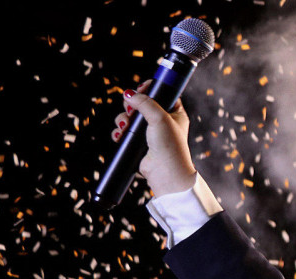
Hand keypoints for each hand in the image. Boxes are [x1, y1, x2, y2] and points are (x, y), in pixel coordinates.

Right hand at [111, 80, 196, 195]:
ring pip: (129, 118)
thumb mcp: (160, 118)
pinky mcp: (138, 144)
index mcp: (175, 114)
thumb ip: (145, 103)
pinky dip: (120, 133)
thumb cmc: (169, 146)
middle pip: (141, 105)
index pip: (162, 94)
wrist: (165, 173)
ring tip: (124, 126)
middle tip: (130, 110)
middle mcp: (163, 123)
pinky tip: (120, 136)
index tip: (140, 88)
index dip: (150, 89)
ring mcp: (149, 134)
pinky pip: (124, 133)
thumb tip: (129, 93)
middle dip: (131, 106)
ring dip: (123, 120)